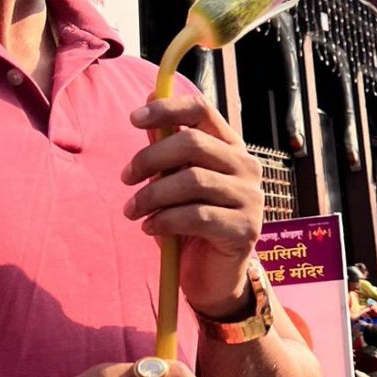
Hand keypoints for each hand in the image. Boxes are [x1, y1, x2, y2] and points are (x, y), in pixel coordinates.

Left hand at [123, 92, 264, 318]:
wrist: (213, 279)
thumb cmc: (191, 226)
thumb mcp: (172, 182)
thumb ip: (165, 145)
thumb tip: (149, 97)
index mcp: (229, 147)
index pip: (203, 111)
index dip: (167, 109)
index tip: (133, 118)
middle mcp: (246, 167)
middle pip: (193, 143)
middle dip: (150, 159)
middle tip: (126, 178)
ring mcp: (251, 198)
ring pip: (192, 181)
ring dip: (152, 195)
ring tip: (133, 211)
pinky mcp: (245, 229)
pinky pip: (197, 216)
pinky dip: (164, 220)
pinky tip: (150, 228)